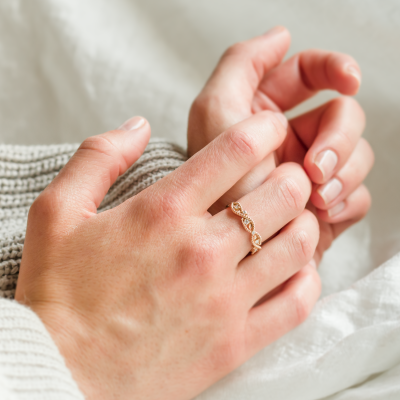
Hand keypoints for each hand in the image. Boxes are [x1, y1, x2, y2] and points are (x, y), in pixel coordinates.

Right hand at [16, 114, 319, 399]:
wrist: (60, 372)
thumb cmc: (59, 293)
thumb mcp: (56, 212)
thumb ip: (99, 157)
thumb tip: (138, 125)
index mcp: (163, 212)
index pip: (236, 151)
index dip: (264, 129)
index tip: (271, 127)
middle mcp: (202, 252)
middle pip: (282, 195)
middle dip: (293, 175)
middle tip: (285, 176)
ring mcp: (224, 301)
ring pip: (298, 246)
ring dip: (304, 223)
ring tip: (292, 219)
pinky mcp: (234, 343)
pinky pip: (296, 304)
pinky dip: (307, 279)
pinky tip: (295, 269)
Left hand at [188, 26, 373, 262]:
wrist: (225, 248)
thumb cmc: (213, 183)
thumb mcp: (214, 113)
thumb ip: (242, 64)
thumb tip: (283, 35)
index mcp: (267, 113)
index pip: (312, 74)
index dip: (336, 69)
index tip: (349, 81)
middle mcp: (292, 139)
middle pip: (346, 116)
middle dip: (340, 138)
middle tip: (314, 168)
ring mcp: (311, 174)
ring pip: (358, 156)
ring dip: (345, 173)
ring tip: (316, 196)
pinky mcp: (324, 207)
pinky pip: (358, 195)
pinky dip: (346, 201)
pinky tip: (321, 212)